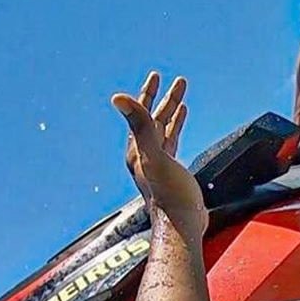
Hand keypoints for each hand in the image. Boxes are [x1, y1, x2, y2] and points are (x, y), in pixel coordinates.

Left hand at [112, 71, 207, 237]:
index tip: (157, 76)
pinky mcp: (172, 172)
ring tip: (181, 98)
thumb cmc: (169, 194)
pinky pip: (172, 142)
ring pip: (164, 130)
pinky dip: (177, 127)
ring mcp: (158, 164)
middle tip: (178, 82)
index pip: (141, 115)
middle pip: (154, 120)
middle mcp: (145, 155)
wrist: (181, 224)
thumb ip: (139, 125)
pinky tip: (182, 122)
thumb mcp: (153, 155)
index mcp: (138, 149)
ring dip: (172, 112)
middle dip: (165, 100)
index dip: (149, 94)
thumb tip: (118, 97)